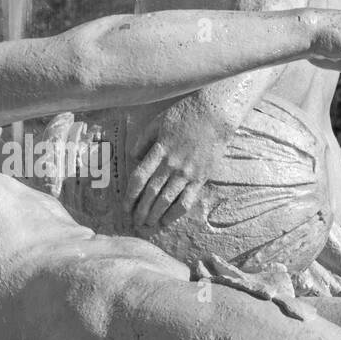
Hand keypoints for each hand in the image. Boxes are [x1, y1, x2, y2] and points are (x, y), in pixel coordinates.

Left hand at [125, 97, 213, 230]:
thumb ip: (143, 140)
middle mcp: (171, 164)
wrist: (215, 115)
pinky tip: (166, 221)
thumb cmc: (185, 115)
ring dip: (154, 215)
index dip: (130, 195)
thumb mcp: (157, 122)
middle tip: (134, 221)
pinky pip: (186, 200)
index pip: (138, 178)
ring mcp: (186, 173)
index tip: (125, 206)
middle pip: (151, 193)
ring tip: (146, 224)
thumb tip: (133, 157)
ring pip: (166, 200)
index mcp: (158, 150)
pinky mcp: (200, 178)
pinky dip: (175, 214)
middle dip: (140, 210)